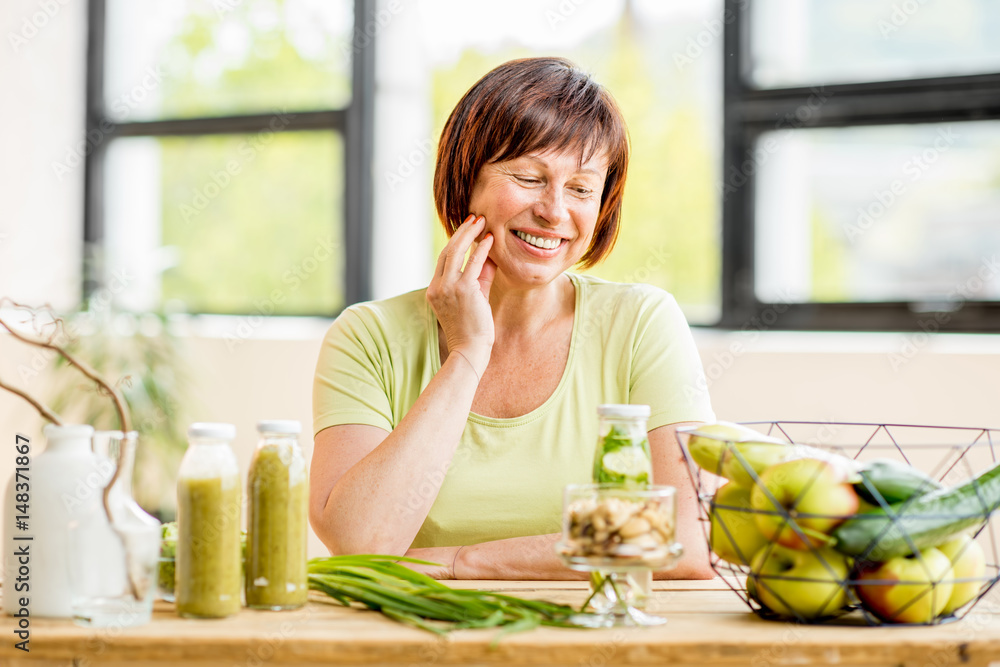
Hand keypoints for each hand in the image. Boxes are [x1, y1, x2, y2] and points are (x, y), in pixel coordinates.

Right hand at [426, 214, 495, 376]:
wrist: (470, 350)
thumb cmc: (472, 329)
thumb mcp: (475, 299)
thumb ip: (480, 277)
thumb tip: (490, 257)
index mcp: (434, 290)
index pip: (444, 260)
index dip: (455, 242)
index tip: (467, 229)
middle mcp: (438, 287)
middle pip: (447, 251)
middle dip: (462, 232)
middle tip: (474, 218)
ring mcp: (448, 288)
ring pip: (456, 252)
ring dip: (470, 234)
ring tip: (481, 221)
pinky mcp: (464, 291)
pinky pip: (472, 263)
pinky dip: (481, 249)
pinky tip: (489, 239)